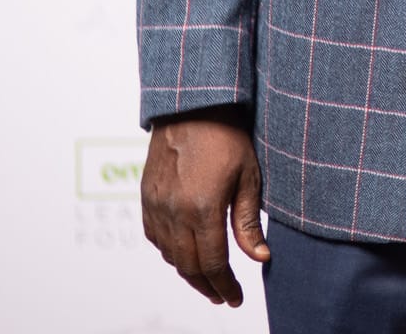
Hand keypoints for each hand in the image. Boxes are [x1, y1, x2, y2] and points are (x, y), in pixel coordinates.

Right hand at [140, 112, 268, 306]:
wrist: (193, 106)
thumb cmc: (228, 137)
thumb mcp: (249, 177)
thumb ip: (249, 222)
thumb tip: (260, 258)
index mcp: (203, 209)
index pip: (213, 263)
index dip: (225, 286)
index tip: (235, 299)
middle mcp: (174, 212)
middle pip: (189, 266)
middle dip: (208, 286)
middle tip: (223, 297)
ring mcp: (156, 206)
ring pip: (169, 255)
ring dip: (188, 273)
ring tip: (209, 280)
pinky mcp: (146, 197)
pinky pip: (154, 237)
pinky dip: (170, 253)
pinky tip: (186, 254)